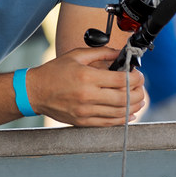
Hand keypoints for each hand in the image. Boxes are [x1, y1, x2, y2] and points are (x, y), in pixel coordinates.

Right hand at [29, 46, 145, 126]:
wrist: (35, 91)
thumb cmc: (54, 72)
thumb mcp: (76, 55)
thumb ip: (100, 53)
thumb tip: (119, 53)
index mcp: (86, 77)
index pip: (120, 80)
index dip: (135, 78)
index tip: (138, 75)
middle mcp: (87, 96)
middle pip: (124, 98)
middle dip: (138, 92)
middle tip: (141, 87)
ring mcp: (85, 111)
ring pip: (119, 113)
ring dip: (134, 107)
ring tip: (139, 100)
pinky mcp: (83, 122)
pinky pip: (108, 123)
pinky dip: (122, 119)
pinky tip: (129, 113)